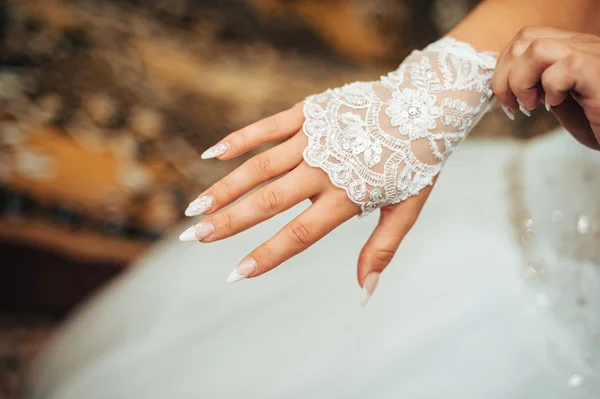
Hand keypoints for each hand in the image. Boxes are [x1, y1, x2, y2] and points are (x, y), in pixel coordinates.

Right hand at [179, 104, 430, 304]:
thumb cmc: (415, 161)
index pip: (299, 233)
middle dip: (229, 222)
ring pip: (260, 166)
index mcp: (347, 196)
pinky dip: (239, 140)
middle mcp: (324, 168)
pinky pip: (267, 127)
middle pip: (269, 200)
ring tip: (196, 207)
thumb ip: (382, 249)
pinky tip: (211, 154)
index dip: (266, 255)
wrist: (424, 104)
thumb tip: (364, 293)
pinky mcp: (308, 113)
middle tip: (194, 237)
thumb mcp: (407, 208)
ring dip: (225, 187)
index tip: (235, 274)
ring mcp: (313, 138)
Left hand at [492, 26, 599, 149]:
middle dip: (504, 76)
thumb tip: (503, 84)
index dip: (505, 66)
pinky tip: (557, 104)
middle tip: (513, 105)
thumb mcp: (559, 99)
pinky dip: (550, 89)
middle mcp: (582, 45)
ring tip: (531, 104)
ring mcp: (592, 56)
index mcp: (571, 47)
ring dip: (521, 81)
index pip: (525, 37)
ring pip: (537, 48)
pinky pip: (562, 69)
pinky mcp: (598, 73)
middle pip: (524, 40)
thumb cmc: (596, 121)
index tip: (508, 97)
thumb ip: (536, 84)